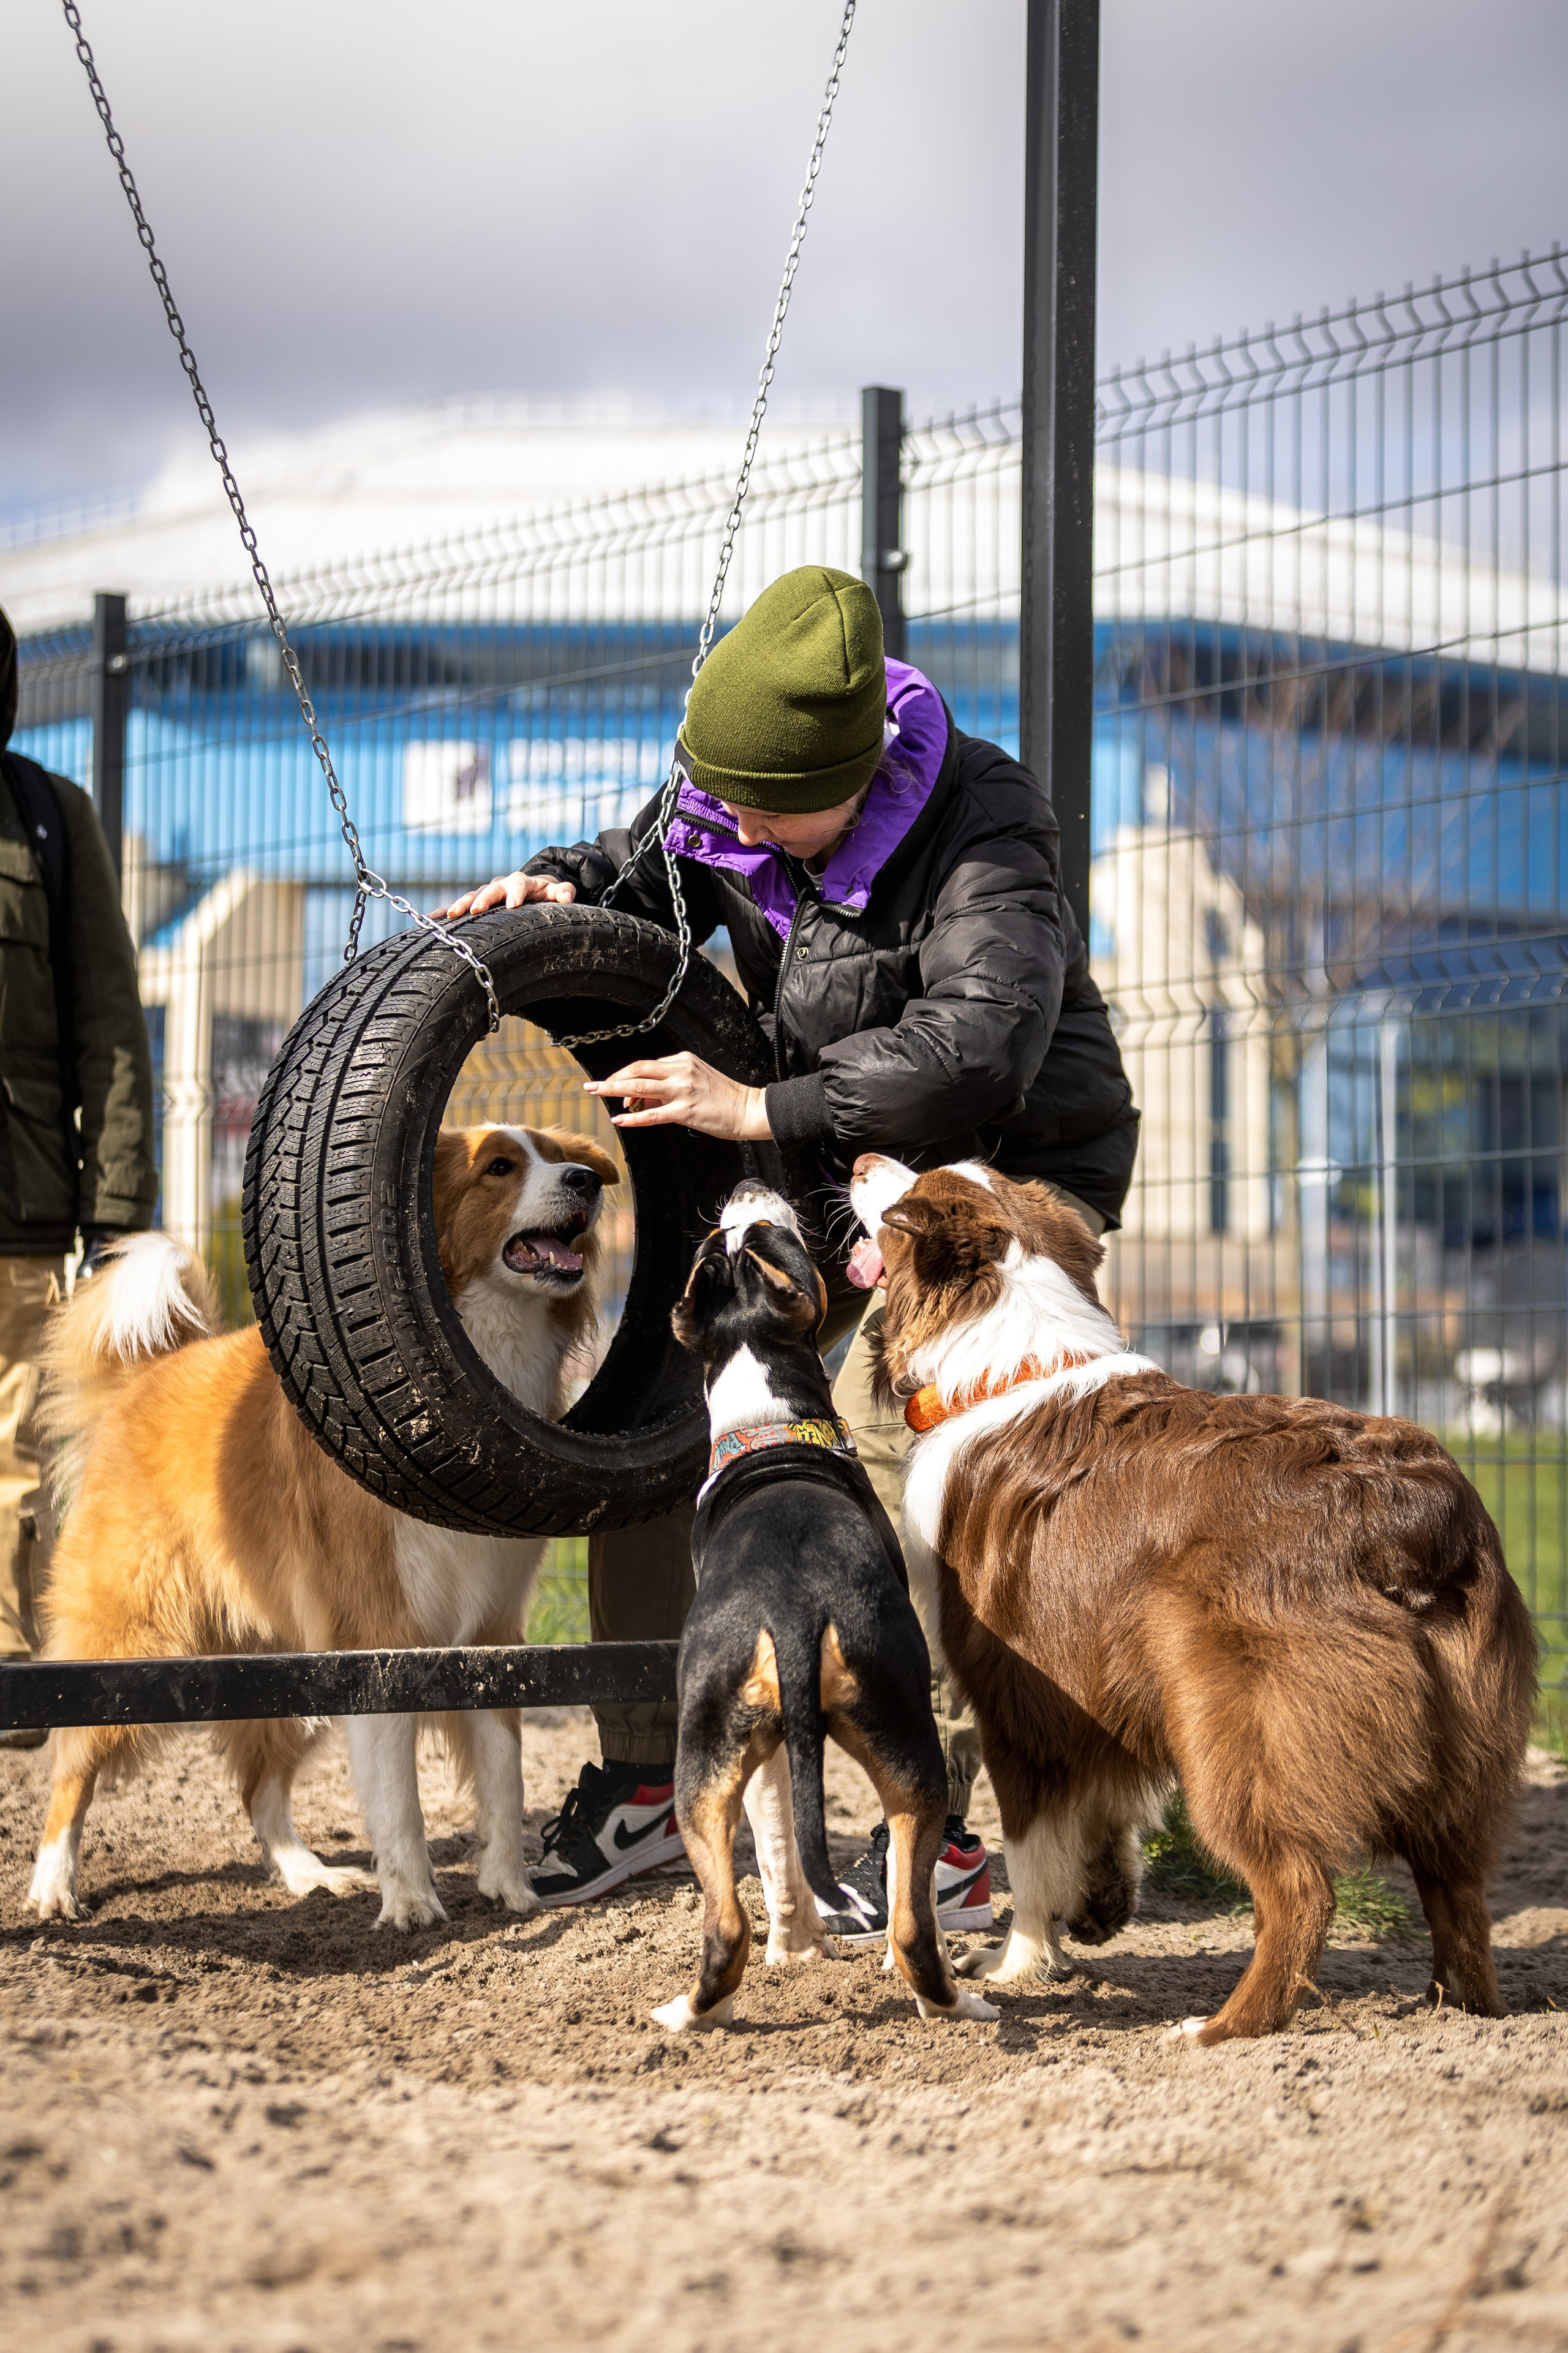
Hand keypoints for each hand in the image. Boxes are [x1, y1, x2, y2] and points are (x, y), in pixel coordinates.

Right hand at [434, 871, 576, 917]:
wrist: (529, 889)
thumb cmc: (544, 894)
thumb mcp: (556, 892)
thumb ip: (564, 893)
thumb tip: (567, 897)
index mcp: (521, 882)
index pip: (519, 884)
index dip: (516, 894)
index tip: (513, 905)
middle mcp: (500, 884)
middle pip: (490, 890)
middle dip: (482, 899)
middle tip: (474, 910)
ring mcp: (485, 893)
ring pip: (471, 897)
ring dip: (459, 905)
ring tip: (450, 916)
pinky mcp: (474, 902)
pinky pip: (457, 906)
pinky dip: (444, 912)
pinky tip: (429, 920)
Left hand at [584, 1053, 771, 1140]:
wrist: (749, 1109)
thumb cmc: (723, 1098)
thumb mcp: (696, 1080)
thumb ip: (669, 1085)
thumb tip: (641, 1098)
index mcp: (682, 1060)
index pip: (646, 1065)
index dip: (626, 1076)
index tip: (613, 1087)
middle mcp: (680, 1070)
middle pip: (637, 1069)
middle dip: (611, 1077)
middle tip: (592, 1086)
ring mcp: (682, 1090)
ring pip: (640, 1087)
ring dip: (613, 1089)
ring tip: (595, 1093)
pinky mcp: (685, 1111)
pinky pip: (652, 1114)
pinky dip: (633, 1117)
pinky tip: (619, 1119)